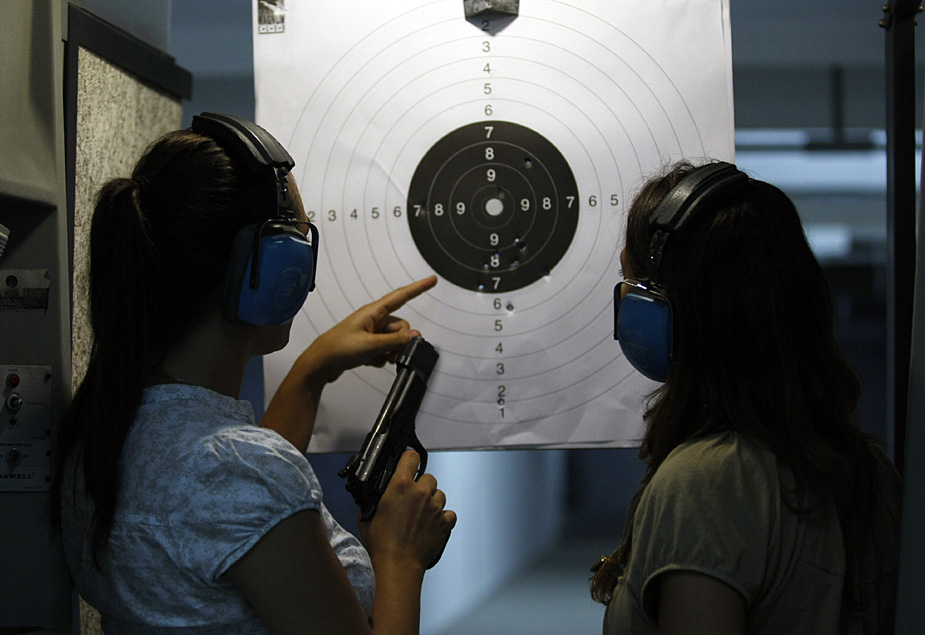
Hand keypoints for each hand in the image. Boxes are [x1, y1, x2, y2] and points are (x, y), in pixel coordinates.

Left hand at [306, 276, 436, 382]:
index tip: (432, 280)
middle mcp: (374, 320)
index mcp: (373, 312)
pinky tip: (370, 361)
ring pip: (394, 340)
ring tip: (375, 357)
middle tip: (389, 351)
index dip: (418, 287)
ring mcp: (371, 333)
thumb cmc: (337, 348)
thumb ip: (395, 340)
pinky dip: (382, 358)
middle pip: (401, 326)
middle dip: (400, 341)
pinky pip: (386, 350)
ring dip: (390, 352)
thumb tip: (414, 336)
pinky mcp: (369, 345)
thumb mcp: (371, 344)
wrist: (321, 363)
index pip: (402, 296)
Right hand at [359, 450, 456, 571]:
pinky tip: (433, 523)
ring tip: (422, 513)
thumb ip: (373, 503)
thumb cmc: (382, 544)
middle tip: (413, 498)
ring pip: (440, 494)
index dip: (409, 459)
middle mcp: (420, 493)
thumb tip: (372, 499)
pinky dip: (443, 517)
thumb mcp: (367, 518)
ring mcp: (434, 507)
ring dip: (433, 500)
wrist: (398, 564)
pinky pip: (449, 513)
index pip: (410, 457)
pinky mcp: (444, 522)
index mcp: (400, 486)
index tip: (408, 463)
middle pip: (428, 477)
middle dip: (421, 485)